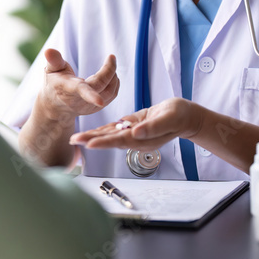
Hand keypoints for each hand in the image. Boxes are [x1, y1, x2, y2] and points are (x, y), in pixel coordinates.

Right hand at [35, 49, 118, 123]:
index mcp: (67, 89)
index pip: (79, 91)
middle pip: (99, 87)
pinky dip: (115, 83)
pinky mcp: (96, 109)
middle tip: (111, 58)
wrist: (55, 106)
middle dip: (108, 71)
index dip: (90, 95)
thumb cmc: (54, 83)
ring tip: (111, 65)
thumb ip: (53, 60)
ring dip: (113, 77)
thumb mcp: (50, 70)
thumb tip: (48, 51)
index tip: (100, 101)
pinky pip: (111, 96)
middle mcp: (79, 100)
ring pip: (109, 93)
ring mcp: (88, 107)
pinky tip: (111, 75)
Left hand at [68, 97, 205, 151]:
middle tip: (73, 140)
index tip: (89, 143)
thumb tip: (135, 133)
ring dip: (93, 137)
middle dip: (91, 140)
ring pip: (110, 136)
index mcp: (143, 139)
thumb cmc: (179, 116)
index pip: (119, 140)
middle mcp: (136, 139)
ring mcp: (134, 135)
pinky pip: (115, 130)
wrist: (185, 116)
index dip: (103, 142)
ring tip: (77, 138)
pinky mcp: (133, 127)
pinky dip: (103, 132)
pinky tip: (92, 133)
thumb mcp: (169, 118)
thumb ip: (153, 127)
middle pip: (110, 140)